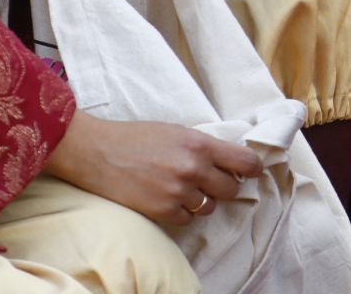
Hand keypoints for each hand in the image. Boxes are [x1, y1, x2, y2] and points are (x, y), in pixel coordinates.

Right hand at [45, 111, 263, 226]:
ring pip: (209, 207)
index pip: (245, 162)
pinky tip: (165, 198)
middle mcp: (193, 168)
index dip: (252, 169)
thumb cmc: (135, 137)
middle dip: (222, 186)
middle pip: (230, 189)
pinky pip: (188, 219)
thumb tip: (228, 161)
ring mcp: (179, 191)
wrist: (98, 152)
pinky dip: (181, 212)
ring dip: (201, 200)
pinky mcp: (163, 211)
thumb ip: (202, 146)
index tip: (251, 172)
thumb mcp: (175, 131)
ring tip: (180, 187)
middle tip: (208, 180)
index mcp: (199, 143)